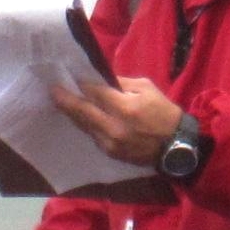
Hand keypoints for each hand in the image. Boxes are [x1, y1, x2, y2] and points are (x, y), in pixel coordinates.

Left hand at [52, 76, 185, 165]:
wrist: (176, 146)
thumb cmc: (164, 113)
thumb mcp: (147, 89)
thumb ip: (122, 83)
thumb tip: (100, 79)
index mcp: (125, 108)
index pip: (95, 93)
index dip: (81, 85)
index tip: (70, 76)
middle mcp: (113, 126)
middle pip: (82, 111)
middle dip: (66, 100)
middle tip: (53, 90)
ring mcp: (110, 142)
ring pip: (84, 125)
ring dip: (72, 113)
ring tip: (60, 101)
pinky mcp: (110, 152)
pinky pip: (92, 135)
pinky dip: (85, 125)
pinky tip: (78, 117)